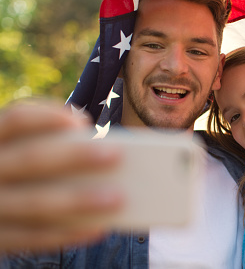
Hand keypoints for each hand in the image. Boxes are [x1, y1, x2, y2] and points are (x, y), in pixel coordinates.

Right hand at [0, 102, 121, 252]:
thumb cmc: (19, 172)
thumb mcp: (19, 152)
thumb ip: (49, 145)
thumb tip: (104, 150)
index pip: (16, 119)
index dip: (47, 117)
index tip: (82, 122)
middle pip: (32, 159)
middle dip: (75, 157)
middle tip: (116, 155)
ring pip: (35, 203)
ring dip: (79, 201)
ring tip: (118, 198)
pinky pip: (32, 237)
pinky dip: (67, 233)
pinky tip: (99, 228)